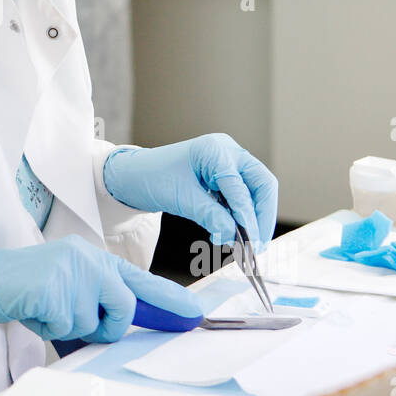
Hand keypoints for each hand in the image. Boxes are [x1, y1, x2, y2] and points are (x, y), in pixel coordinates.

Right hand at [0, 235, 202, 341]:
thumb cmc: (26, 288)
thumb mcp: (67, 284)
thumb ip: (95, 297)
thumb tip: (120, 324)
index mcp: (92, 256)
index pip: (138, 279)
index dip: (168, 298)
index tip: (193, 314)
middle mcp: (87, 259)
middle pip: (122, 305)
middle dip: (104, 324)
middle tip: (73, 318)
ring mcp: (71, 271)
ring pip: (92, 322)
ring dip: (68, 326)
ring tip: (45, 309)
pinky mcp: (53, 288)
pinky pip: (65, 326)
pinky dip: (48, 326)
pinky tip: (33, 310)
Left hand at [102, 134, 277, 249]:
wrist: (133, 175)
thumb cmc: (151, 177)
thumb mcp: (181, 199)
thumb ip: (210, 216)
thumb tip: (233, 236)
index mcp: (215, 150)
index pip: (241, 186)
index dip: (247, 216)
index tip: (250, 242)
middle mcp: (227, 152)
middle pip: (261, 184)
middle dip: (262, 215)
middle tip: (259, 245)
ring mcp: (228, 162)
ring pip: (255, 191)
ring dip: (253, 218)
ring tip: (249, 246)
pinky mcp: (224, 176)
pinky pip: (243, 196)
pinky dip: (242, 215)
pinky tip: (236, 233)